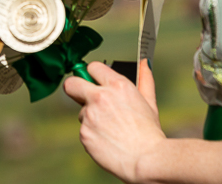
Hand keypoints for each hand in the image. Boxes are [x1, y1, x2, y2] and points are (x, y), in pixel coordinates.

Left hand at [63, 59, 165, 182]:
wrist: (147, 160)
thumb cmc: (149, 132)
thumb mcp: (149, 102)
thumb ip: (144, 79)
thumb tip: (145, 63)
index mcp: (117, 85)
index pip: (92, 67)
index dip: (93, 74)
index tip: (94, 81)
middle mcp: (100, 97)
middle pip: (72, 83)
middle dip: (75, 88)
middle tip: (83, 96)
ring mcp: (89, 116)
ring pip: (81, 111)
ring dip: (91, 117)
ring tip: (111, 129)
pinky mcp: (84, 134)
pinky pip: (84, 130)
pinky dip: (93, 134)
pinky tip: (108, 140)